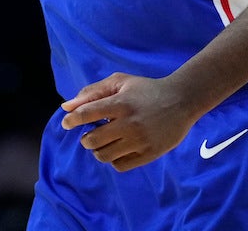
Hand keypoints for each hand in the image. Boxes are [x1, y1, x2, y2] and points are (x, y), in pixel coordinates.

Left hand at [59, 73, 196, 171]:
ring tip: (104, 142)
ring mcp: (140, 141)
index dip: (71, 120)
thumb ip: (92, 92)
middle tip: (90, 134)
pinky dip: (113, 159)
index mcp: (121, 102)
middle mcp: (129, 123)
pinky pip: (120, 165)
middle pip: (92, 140)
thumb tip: (66, 107)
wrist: (182, 100)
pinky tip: (118, 148)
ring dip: (97, 150)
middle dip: (85, 138)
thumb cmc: (146, 90)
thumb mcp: (120, 82)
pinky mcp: (149, 154)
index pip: (87, 114)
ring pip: (104, 155)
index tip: (67, 123)